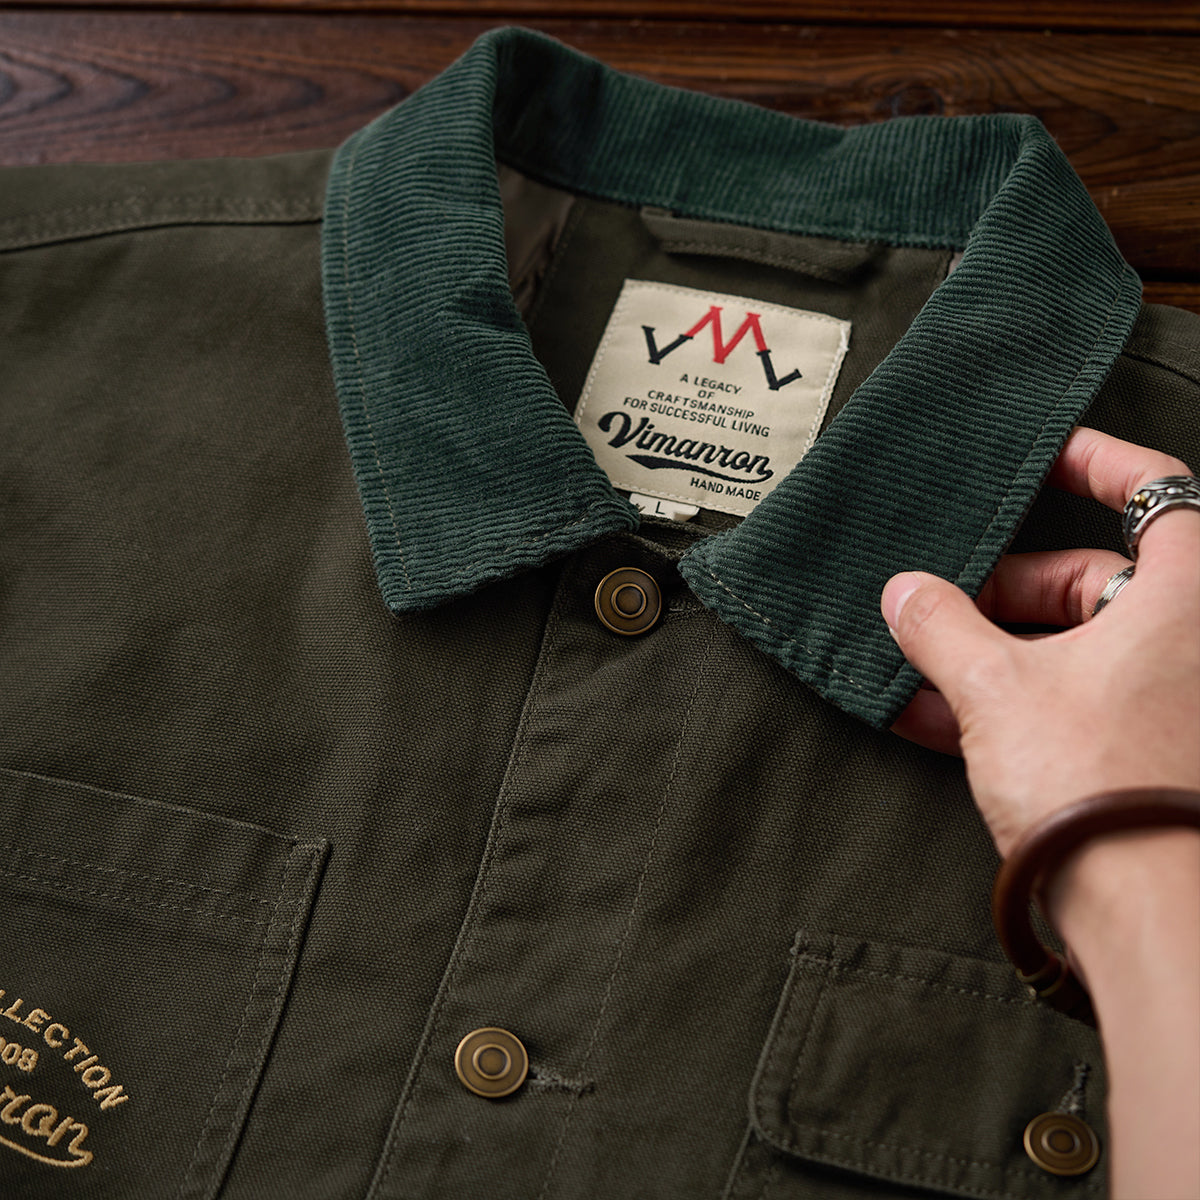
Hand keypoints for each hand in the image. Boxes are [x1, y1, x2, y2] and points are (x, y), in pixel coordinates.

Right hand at [880, 427, 1199, 858]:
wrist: (1150, 918)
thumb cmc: (1103, 787)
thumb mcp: (995, 689)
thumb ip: (941, 628)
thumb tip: (906, 594)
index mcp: (1184, 599)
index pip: (1156, 494)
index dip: (1094, 464)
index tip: (1039, 459)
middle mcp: (1192, 646)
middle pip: (1094, 580)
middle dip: (1004, 590)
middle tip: (941, 599)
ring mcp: (1171, 704)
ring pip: (1075, 652)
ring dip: (992, 656)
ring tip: (919, 666)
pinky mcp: (1145, 758)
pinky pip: (1072, 708)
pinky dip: (1010, 707)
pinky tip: (937, 719)